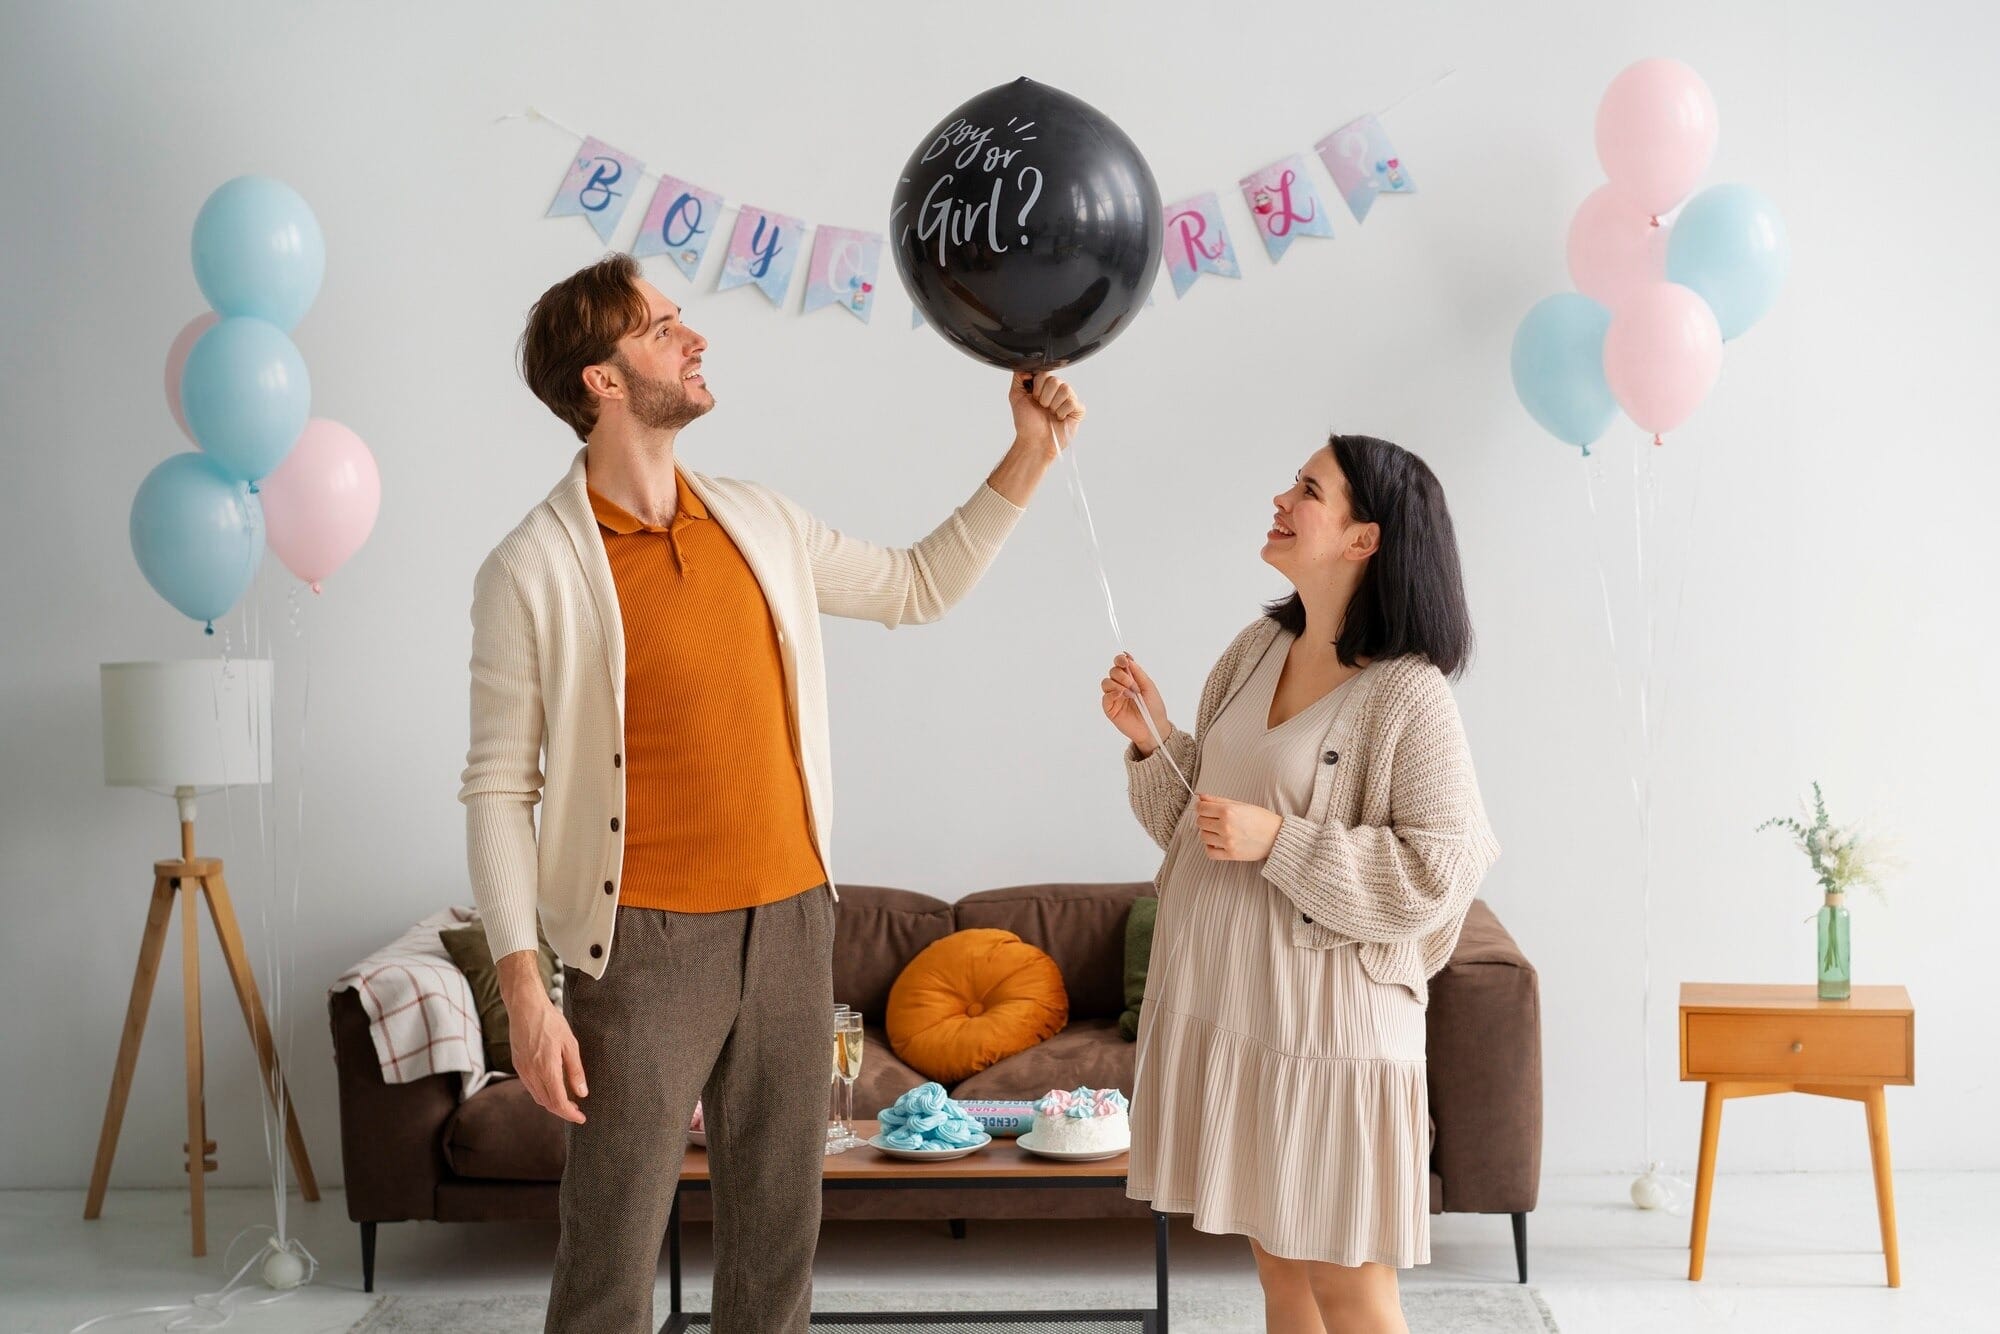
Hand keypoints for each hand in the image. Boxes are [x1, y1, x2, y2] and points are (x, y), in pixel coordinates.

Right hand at [500, 952, 586, 1123]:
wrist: (525, 1007)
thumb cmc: (550, 1022)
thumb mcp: (570, 1044)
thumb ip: (575, 1071)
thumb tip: (582, 1093)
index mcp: (546, 1069)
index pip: (558, 1102)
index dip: (570, 1114)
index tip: (581, 1118)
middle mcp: (531, 1074)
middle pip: (547, 1103)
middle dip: (562, 1111)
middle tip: (577, 1111)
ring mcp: (522, 1070)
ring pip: (537, 1097)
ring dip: (552, 1103)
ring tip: (567, 1101)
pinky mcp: (517, 1065)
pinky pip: (530, 1087)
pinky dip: (542, 1093)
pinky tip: (552, 1088)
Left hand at [1008, 371, 1083, 458]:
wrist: (1034, 441)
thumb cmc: (1027, 422)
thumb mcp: (1016, 396)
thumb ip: (1018, 377)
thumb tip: (1024, 365)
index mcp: (1045, 386)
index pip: (1045, 372)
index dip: (1037, 386)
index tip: (1033, 398)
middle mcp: (1058, 390)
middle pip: (1055, 380)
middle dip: (1044, 397)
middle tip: (1042, 407)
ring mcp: (1069, 399)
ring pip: (1065, 389)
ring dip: (1053, 405)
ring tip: (1051, 413)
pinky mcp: (1078, 409)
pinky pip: (1073, 402)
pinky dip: (1062, 412)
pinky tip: (1059, 418)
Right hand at [1101, 653, 1170, 754]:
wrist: (1154, 727)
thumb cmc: (1154, 707)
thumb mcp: (1149, 686)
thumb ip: (1138, 673)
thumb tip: (1128, 658)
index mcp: (1130, 679)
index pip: (1120, 664)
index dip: (1120, 660)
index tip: (1125, 661)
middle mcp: (1120, 686)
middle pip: (1112, 671)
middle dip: (1121, 674)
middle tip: (1132, 684)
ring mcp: (1114, 697)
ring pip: (1106, 682)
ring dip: (1117, 684)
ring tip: (1129, 693)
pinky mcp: (1110, 709)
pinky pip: (1105, 697)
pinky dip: (1112, 693)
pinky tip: (1121, 695)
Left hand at [1195, 795, 1282, 861]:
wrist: (1277, 836)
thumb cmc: (1261, 818)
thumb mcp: (1241, 804)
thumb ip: (1218, 800)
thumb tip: (1200, 797)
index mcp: (1228, 811)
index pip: (1201, 808)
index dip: (1201, 807)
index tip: (1205, 808)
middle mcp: (1226, 826)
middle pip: (1200, 822)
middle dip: (1205, 819)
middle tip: (1214, 819)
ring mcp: (1228, 841)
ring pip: (1203, 836)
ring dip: (1208, 833)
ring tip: (1218, 831)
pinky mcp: (1231, 854)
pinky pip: (1210, 852)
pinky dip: (1210, 847)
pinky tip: (1217, 842)